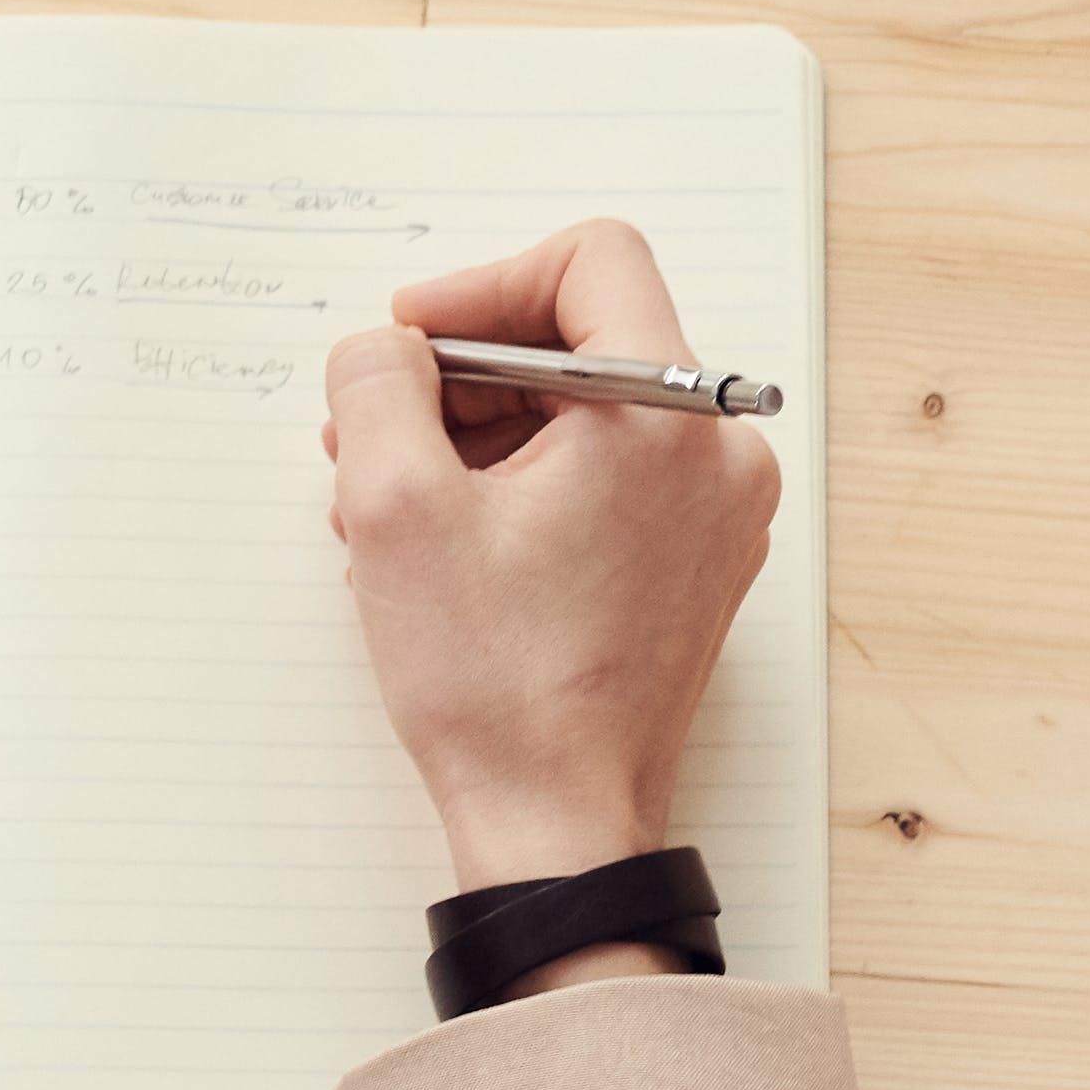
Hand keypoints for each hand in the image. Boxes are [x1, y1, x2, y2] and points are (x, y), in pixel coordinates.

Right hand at [323, 221, 782, 907]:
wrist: (559, 825)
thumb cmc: (495, 685)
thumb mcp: (396, 506)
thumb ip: (377, 382)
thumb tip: (388, 348)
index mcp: (667, 417)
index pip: (591, 263)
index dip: (482, 287)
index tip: (410, 343)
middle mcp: (718, 455)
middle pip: (583, 342)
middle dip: (461, 378)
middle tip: (372, 433)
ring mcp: (717, 515)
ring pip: (586, 416)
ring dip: (477, 439)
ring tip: (386, 506)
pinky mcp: (695, 565)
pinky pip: (606, 480)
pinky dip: (522, 488)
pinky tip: (443, 547)